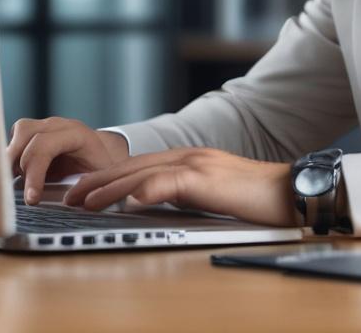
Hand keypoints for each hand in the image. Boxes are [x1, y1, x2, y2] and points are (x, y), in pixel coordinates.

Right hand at [6, 116, 128, 204]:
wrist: (100, 154)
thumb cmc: (101, 167)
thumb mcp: (101, 178)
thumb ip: (87, 187)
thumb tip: (70, 201)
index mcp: (76, 133)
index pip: (45, 146)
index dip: (34, 173)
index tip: (31, 199)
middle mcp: (58, 125)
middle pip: (25, 135)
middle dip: (17, 166)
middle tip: (17, 194)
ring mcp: (44, 125)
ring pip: (17, 135)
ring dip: (10, 161)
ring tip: (15, 185)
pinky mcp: (34, 132)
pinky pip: (14, 141)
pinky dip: (10, 160)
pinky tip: (15, 178)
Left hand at [62, 147, 299, 227]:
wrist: (290, 190)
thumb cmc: (255, 198)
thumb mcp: (211, 194)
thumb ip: (184, 194)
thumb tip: (153, 205)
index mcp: (188, 159)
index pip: (138, 166)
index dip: (107, 177)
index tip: (82, 191)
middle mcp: (188, 156)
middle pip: (133, 166)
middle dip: (98, 181)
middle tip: (70, 196)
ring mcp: (198, 164)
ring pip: (143, 174)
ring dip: (110, 188)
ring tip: (85, 201)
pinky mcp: (208, 178)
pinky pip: (171, 183)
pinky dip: (148, 191)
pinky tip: (129, 201)